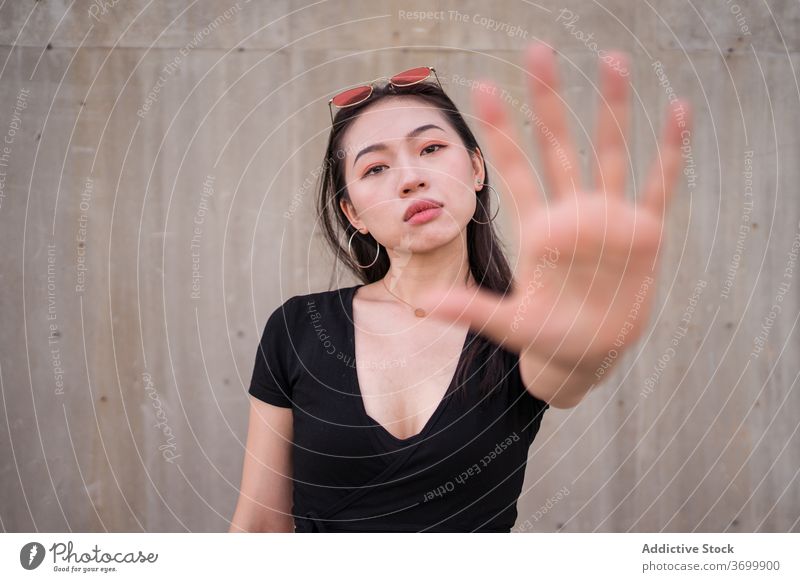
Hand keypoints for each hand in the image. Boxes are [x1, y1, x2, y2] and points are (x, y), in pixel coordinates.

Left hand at [418, 42, 691, 375]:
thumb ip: (472, 308)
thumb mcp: (508, 324)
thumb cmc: (545, 336)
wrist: (586, 353)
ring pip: (611, 152)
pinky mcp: (644, 233)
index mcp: (538, 228)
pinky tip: (677, 110)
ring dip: (612, 108)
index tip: (481, 87)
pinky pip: (659, 184)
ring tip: (612, 59)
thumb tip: (425, 302)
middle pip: (559, 146)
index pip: (515, 168)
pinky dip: (670, 150)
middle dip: (548, 101)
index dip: (500, 129)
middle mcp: (572, 213)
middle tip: (538, 51)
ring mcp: (609, 218)